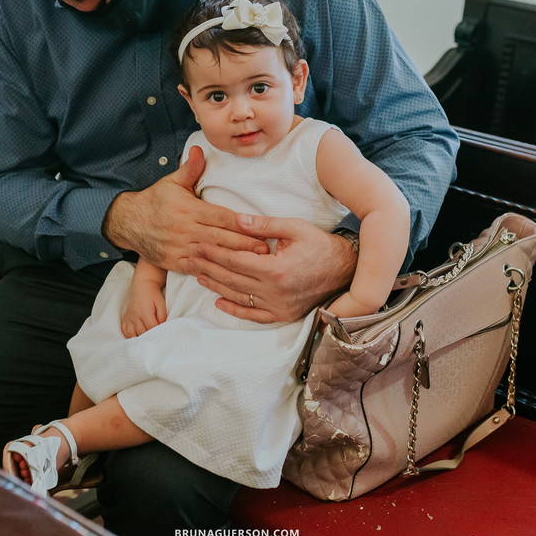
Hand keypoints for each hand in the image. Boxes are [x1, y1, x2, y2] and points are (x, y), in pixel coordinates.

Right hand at [102, 146, 267, 272]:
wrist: (127, 222)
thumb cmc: (155, 201)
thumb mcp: (172, 182)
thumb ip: (190, 168)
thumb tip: (200, 149)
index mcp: (188, 209)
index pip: (220, 216)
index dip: (241, 224)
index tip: (260, 228)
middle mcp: (184, 229)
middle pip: (220, 238)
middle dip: (244, 245)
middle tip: (266, 250)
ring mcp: (178, 247)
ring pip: (211, 255)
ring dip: (233, 261)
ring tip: (254, 266)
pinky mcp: (173, 262)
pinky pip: (196, 268)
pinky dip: (213, 273)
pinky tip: (229, 276)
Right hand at [121, 279, 166, 338]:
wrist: (142, 286)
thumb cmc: (153, 295)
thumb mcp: (161, 303)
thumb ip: (163, 316)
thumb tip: (163, 327)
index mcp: (145, 313)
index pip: (151, 328)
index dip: (157, 334)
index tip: (162, 336)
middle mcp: (135, 316)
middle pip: (142, 333)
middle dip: (149, 338)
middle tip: (155, 340)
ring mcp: (129, 318)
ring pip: (132, 335)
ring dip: (139, 339)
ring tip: (145, 341)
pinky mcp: (125, 318)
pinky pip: (125, 331)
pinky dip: (129, 336)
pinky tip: (135, 337)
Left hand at [189, 215, 357, 322]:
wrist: (345, 270)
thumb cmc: (320, 245)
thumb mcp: (293, 228)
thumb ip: (262, 225)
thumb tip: (236, 220)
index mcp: (276, 269)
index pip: (235, 261)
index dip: (214, 253)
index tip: (198, 245)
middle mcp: (275, 291)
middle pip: (232, 279)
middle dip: (209, 268)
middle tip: (190, 258)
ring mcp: (279, 306)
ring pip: (239, 297)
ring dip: (216, 287)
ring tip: (198, 276)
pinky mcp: (283, 314)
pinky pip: (254, 316)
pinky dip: (235, 311)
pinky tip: (219, 303)